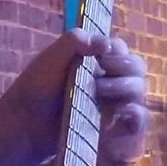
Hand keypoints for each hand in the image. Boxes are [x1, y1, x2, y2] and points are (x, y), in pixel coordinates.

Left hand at [1, 30, 145, 165]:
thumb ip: (74, 41)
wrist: (28, 124)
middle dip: (126, 67)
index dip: (117, 51)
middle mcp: (108, 77)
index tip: (102, 57)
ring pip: (139, 89)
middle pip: (137, 66)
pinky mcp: (113, 123)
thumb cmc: (37, 88)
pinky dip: (135, 113)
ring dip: (126, 87)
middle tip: (103, 73)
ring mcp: (112, 100)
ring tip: (100, 90)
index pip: (120, 48)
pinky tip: (117, 112)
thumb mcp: (51, 57)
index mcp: (95, 57)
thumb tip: (105, 43)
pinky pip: (138, 118)